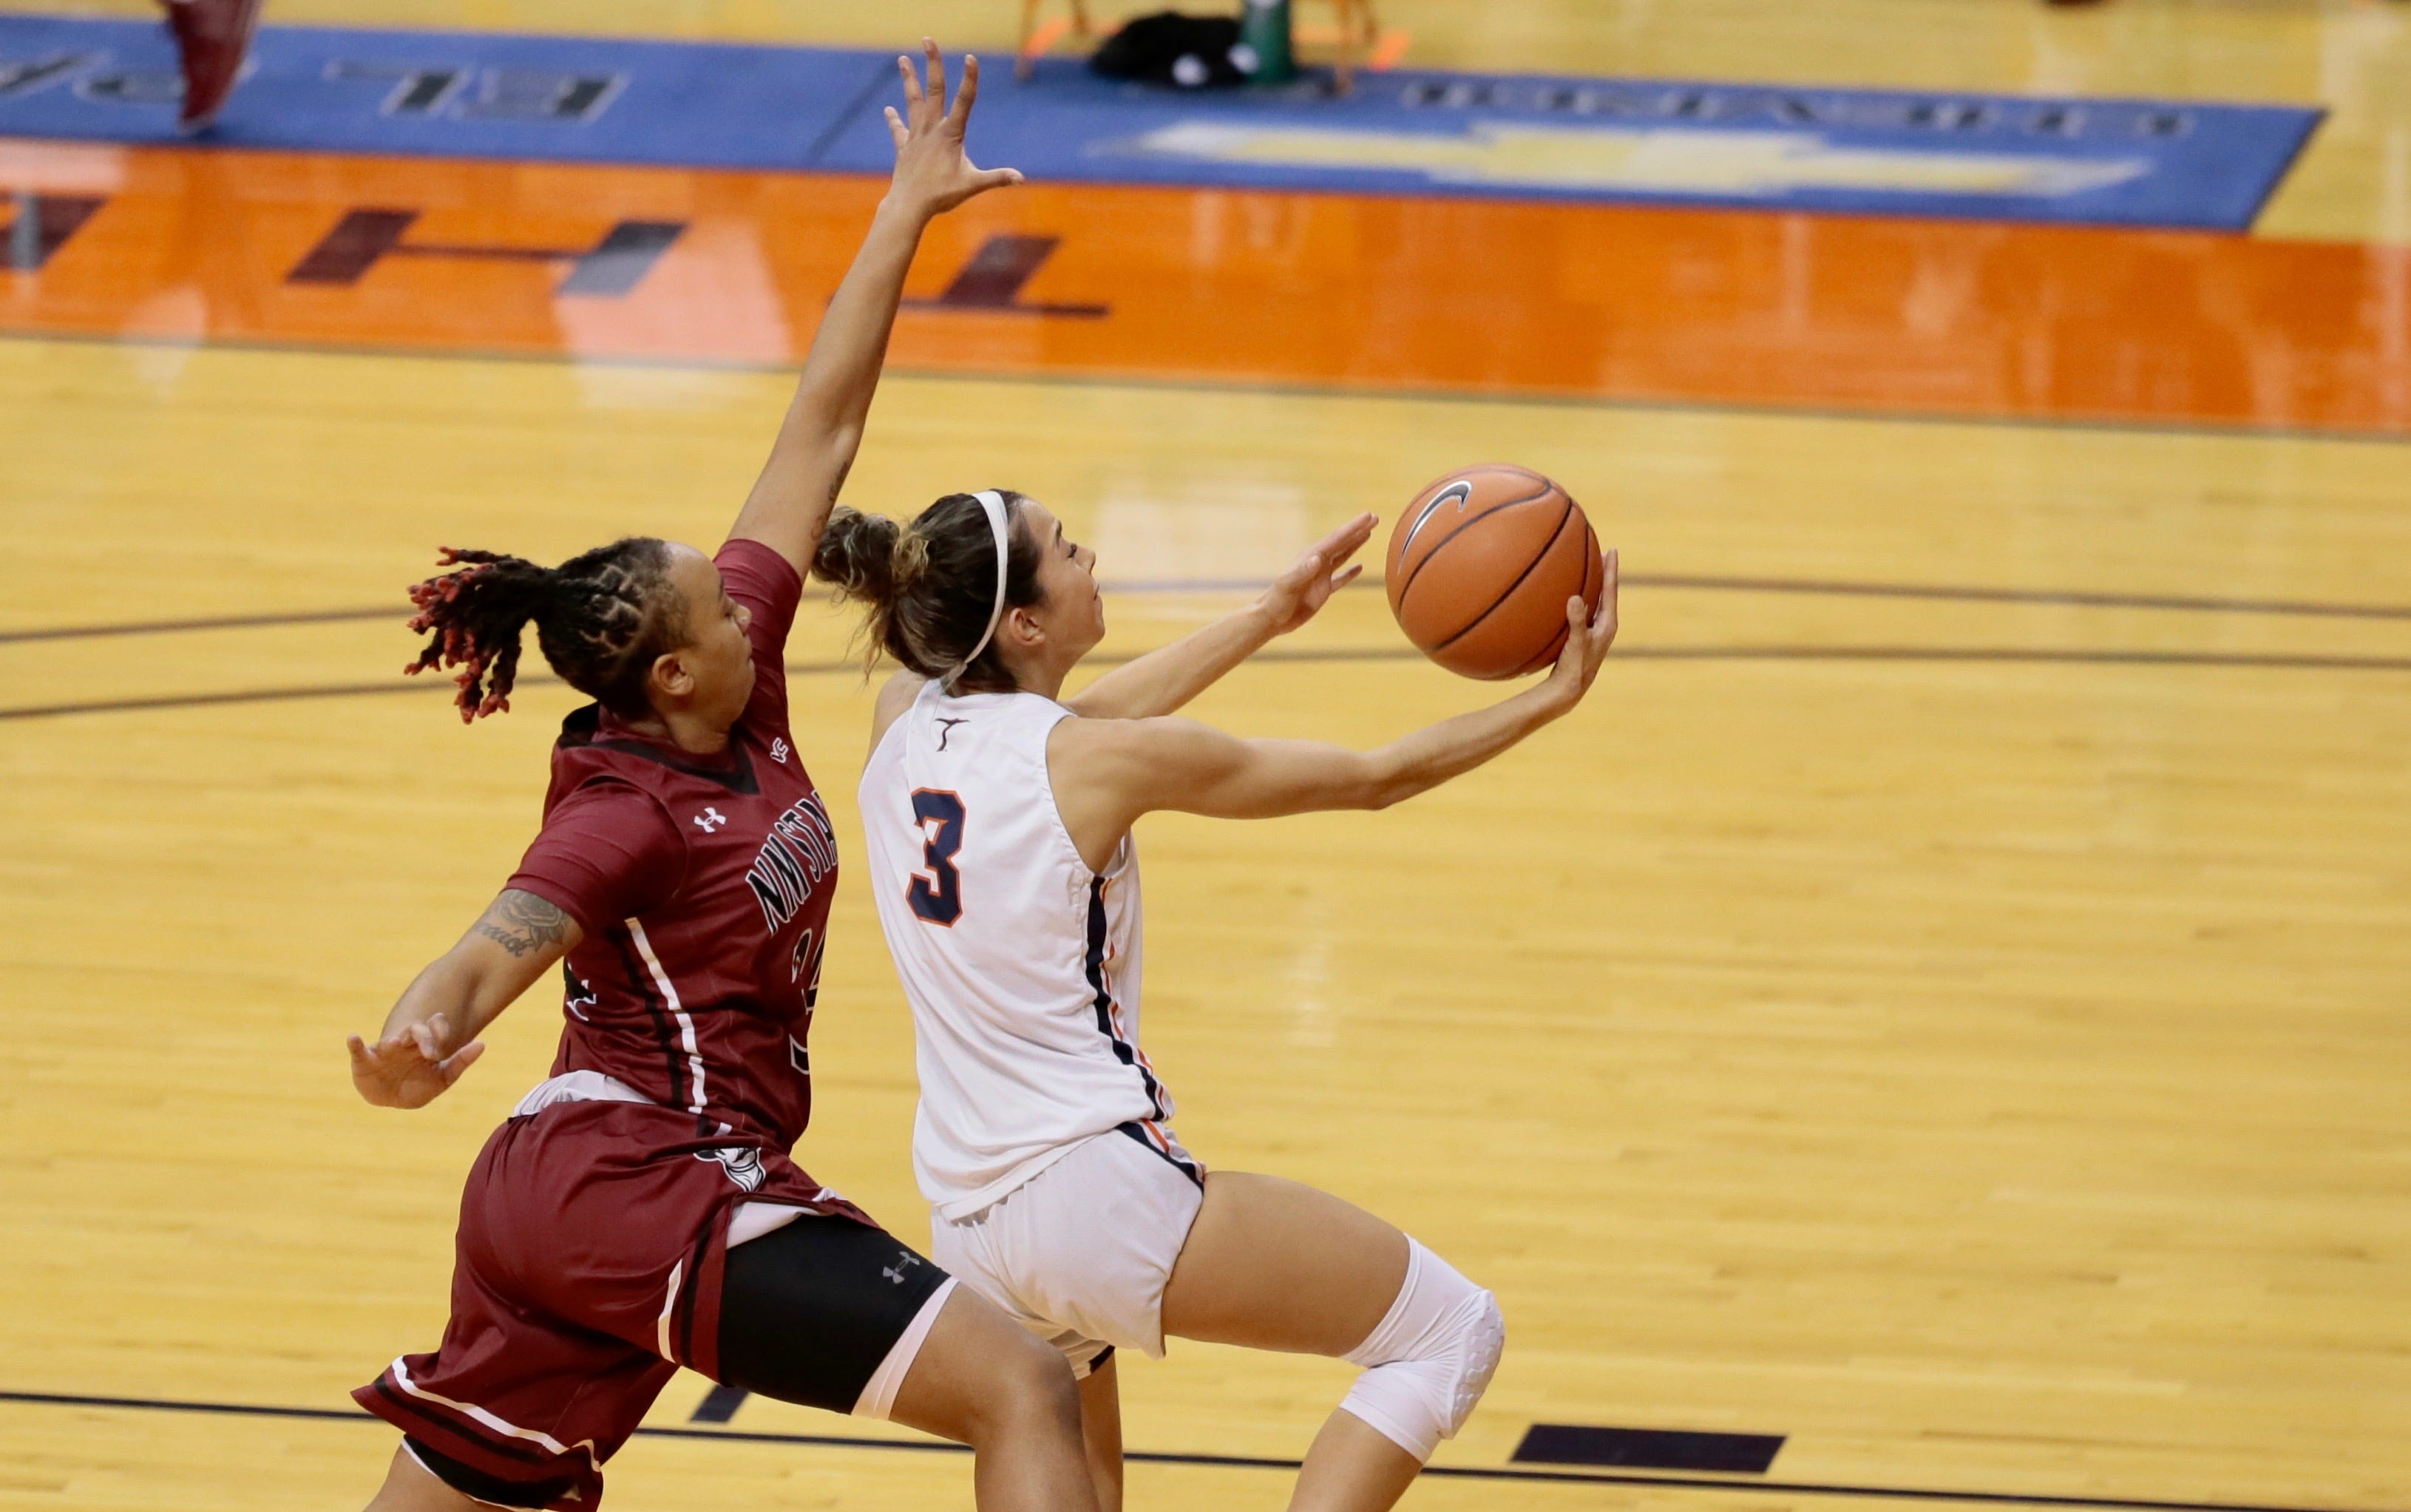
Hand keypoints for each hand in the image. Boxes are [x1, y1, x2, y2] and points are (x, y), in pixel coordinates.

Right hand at [347, 1015, 484, 1108]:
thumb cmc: (418, 1085)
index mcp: (424, 1045)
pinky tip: (353, 1037)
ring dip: (392, 1042)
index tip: (446, 1035)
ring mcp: (384, 1051)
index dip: (440, 1029)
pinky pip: (359, 1050)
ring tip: (394, 1042)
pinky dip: (355, 1044)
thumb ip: (461, 1061)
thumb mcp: (442, 1078)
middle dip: (421, 1036)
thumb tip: (482, 1044)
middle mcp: (405, 1044)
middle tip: (429, 1050)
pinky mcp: (365, 1060)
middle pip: (413, 1032)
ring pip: (389, 1043)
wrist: (392, 1098)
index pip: (434, 1029)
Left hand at [884, 40, 1022, 218]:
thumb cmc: (942, 196)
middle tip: (928, 40)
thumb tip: (1021, 178)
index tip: (970, 58)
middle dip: (932, 63)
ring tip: (902, 59)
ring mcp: (916, 136)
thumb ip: (996, 178)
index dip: (969, 79)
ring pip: (913, 102)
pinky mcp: (905, 147)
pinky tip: (888, 110)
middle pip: (933, 90)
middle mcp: (931, 129)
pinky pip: (899, 130)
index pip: (964, 101)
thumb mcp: (972, 185)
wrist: (909, 205)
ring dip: (909, 80)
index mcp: (950, 134)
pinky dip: (894, 120)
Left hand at [1256, 513, 1375, 634]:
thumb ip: (1302, 572)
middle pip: (1342, 542)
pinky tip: (1359, 567)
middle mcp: (1317, 563)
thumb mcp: (1288, 585)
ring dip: (1355, 544)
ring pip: (1342, 556)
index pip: (1336, 539)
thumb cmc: (1277, 600)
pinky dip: (1350, 573)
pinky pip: (1340, 578)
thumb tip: (1317, 558)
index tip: (1369, 516)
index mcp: (1311, 557)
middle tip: (1375, 518)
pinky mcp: (1322, 590)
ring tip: (1369, 533)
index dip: (1354, 527)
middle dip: (1358, 530)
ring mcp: (1320, 576)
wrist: (1272, 618)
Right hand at [1544, 548, 1618, 705]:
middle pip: (1607, 592)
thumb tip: (1575, 597)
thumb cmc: (1575, 667)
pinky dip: (1580, 599)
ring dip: (1594, 585)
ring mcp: (1594, 631)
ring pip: (1596, 601)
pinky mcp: (1584, 636)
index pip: (1611, 590)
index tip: (1613, 550)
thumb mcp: (1576, 643)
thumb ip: (1577, 620)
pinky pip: (1584, 611)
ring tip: (1589, 569)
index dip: (1612, 569)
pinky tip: (1568, 596)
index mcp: (1608, 624)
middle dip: (1605, 573)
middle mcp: (1604, 625)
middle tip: (1604, 553)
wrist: (1570, 690)